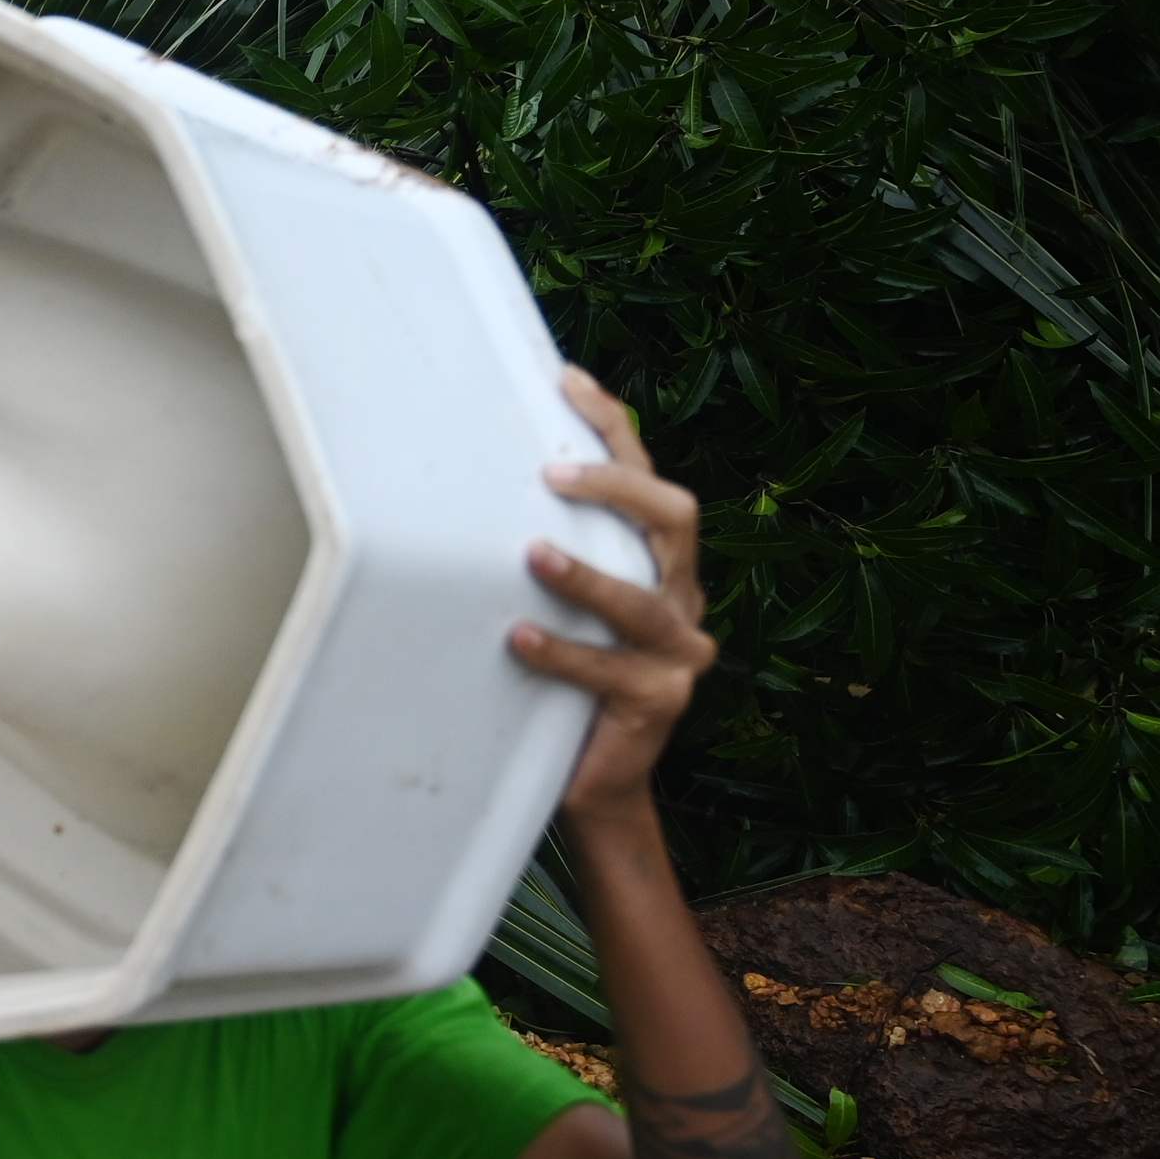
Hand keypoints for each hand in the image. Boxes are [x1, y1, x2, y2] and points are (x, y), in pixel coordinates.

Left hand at [512, 366, 713, 825]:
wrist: (593, 778)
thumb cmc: (566, 677)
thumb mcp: (563, 604)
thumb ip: (550, 549)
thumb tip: (478, 477)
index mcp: (662, 563)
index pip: (649, 478)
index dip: (615, 428)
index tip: (566, 380)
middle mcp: (681, 598)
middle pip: (674, 520)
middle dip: (618, 487)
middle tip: (554, 474)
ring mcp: (677, 653)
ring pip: (645, 600)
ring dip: (587, 576)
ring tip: (533, 554)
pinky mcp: (657, 703)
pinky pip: (610, 672)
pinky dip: (563, 652)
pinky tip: (518, 639)